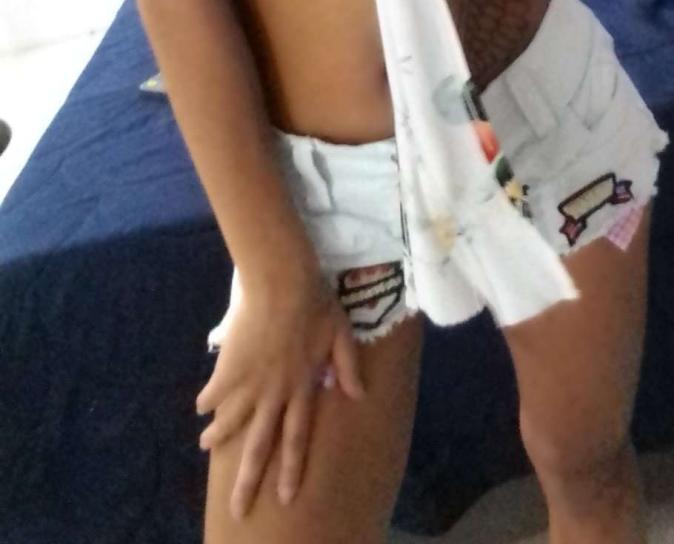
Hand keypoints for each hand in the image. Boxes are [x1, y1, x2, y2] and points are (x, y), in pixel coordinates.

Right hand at [195, 266, 365, 521]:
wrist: (283, 281)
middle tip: (238, 508)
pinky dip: (207, 400)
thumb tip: (357, 395)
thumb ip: (349, 366)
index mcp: (302, 388)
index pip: (297, 438)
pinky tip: (200, 408)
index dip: (290, 469)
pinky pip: (216, 390)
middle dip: (248, 479)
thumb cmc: (317, 303)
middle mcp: (274, 393)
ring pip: (233, 419)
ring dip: (219, 436)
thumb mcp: (342, 334)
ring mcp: (250, 381)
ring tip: (205, 446)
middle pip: (259, 444)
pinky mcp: (230, 364)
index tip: (285, 498)